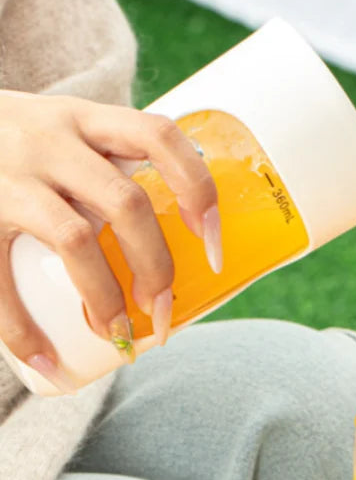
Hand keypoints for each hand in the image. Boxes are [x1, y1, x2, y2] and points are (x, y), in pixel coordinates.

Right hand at [0, 90, 219, 392]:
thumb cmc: (9, 142)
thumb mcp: (59, 131)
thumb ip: (106, 162)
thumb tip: (177, 233)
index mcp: (85, 119)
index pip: (160, 138)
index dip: (198, 190)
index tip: (211, 244)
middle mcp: (49, 140)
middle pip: (128, 204)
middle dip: (157, 266)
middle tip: (162, 308)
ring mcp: (9, 175)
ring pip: (77, 240)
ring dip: (105, 298)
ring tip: (117, 335)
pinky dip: (21, 329)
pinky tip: (44, 360)